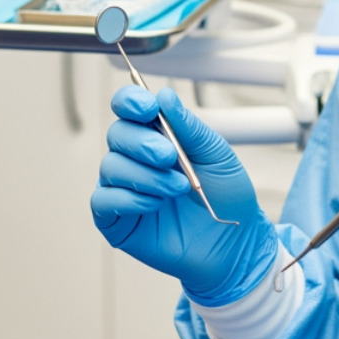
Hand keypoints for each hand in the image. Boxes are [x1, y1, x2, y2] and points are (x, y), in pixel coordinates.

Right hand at [92, 86, 277, 306]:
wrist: (234, 243)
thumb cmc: (226, 197)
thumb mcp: (216, 154)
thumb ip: (189, 127)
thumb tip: (164, 96)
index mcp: (157, 135)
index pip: (129, 108)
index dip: (131, 101)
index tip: (148, 107)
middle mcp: (136, 159)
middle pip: (117, 134)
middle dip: (142, 142)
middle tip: (169, 156)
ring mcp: (124, 188)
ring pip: (110, 167)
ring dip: (146, 175)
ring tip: (178, 188)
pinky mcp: (117, 220)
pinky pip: (103, 200)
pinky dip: (129, 199)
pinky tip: (155, 204)